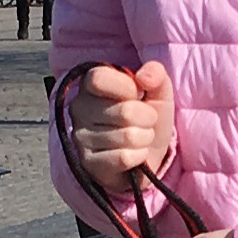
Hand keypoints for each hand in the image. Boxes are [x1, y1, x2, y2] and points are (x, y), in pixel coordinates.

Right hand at [68, 61, 175, 187]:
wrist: (146, 156)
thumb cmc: (146, 119)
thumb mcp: (158, 92)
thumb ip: (156, 74)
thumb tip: (144, 77)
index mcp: (90, 85)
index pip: (99, 79)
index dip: (128, 87)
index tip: (138, 94)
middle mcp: (79, 109)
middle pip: (125, 111)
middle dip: (146, 118)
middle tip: (143, 121)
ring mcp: (81, 137)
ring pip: (128, 136)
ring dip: (144, 138)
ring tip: (138, 138)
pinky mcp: (88, 163)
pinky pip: (124, 158)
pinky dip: (139, 156)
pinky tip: (134, 155)